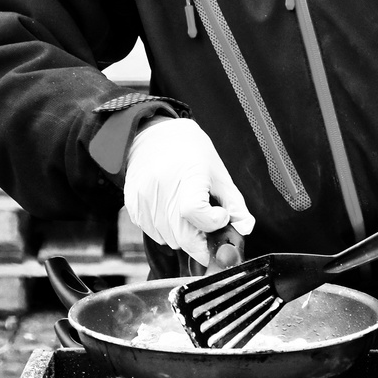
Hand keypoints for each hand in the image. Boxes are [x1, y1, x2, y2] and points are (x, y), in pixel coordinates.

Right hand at [123, 118, 254, 267]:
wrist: (154, 136)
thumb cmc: (190, 153)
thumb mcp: (219, 173)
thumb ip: (235, 204)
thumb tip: (244, 229)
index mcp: (189, 174)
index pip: (195, 211)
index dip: (212, 223)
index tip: (220, 216)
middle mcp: (162, 187)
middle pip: (183, 236)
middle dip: (202, 240)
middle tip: (208, 225)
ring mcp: (144, 198)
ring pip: (170, 240)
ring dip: (184, 236)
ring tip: (187, 211)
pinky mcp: (132, 206)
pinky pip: (154, 235)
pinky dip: (167, 231)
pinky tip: (171, 210)